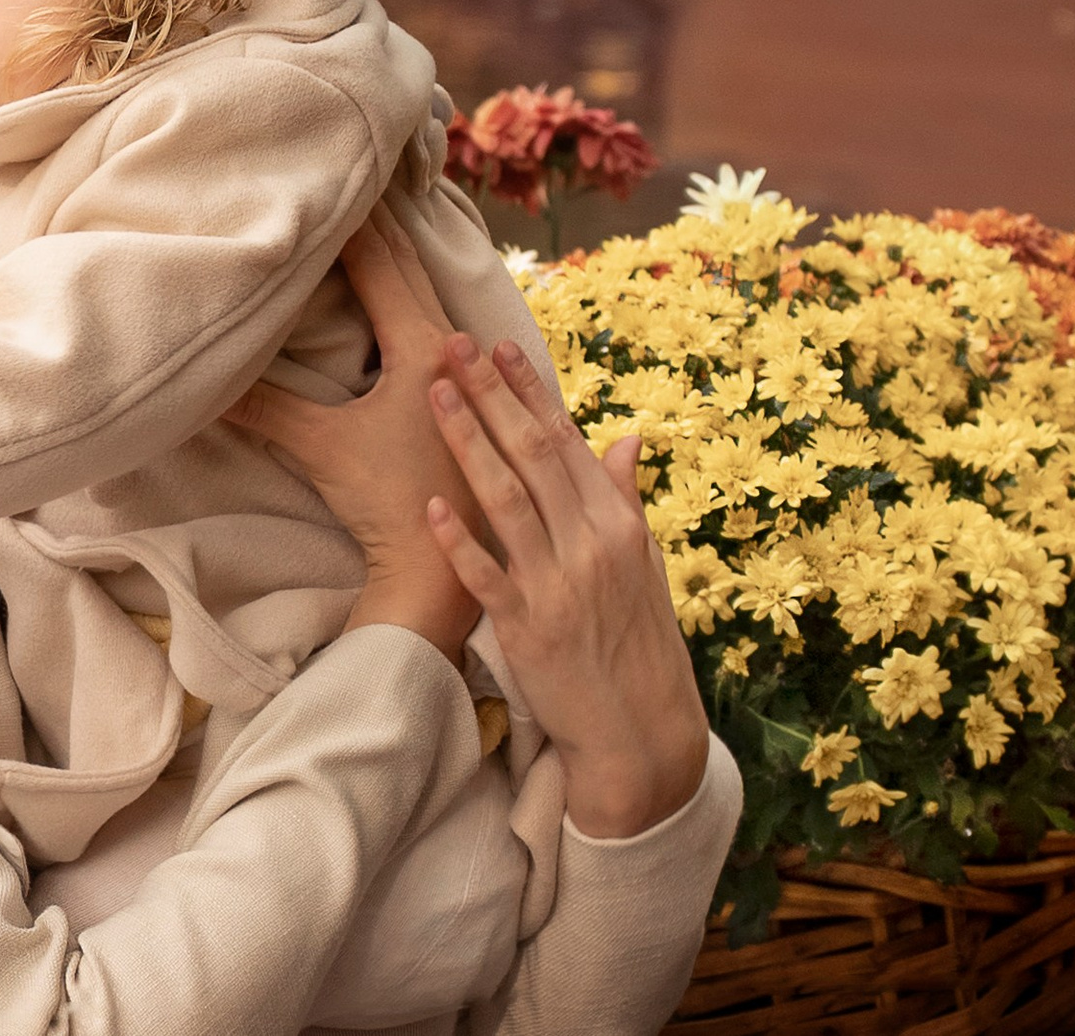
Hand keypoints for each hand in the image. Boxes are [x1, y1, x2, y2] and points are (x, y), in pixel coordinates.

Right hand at [225, 207, 481, 659]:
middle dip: (386, 224)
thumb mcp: (318, 445)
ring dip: (411, 258)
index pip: (381, 266)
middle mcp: (458, 350)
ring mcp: (474, 378)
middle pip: (414, 270)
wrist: (441, 573)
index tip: (339, 177)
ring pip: (439, 298)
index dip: (354, 222)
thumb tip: (195, 382)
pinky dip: (434, 301)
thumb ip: (260, 404)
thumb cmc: (386, 503)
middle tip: (367, 176)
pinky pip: (456, 332)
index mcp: (425, 347)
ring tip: (394, 217)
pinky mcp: (478, 405)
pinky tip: (429, 297)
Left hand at [428, 336, 710, 839]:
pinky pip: (486, 575)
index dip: (529, 390)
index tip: (498, 345)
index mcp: (619, 522)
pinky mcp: (528, 627)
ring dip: (467, 441)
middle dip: (490, 394)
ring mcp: (558, 584)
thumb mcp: (643, 565)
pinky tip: (430, 505)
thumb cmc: (637, 642)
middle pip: (531, 454)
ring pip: (505, 498)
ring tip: (434, 393)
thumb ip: (624, 499)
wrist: (641, 730)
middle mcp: (591, 543)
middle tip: (453, 343)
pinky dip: (459, 539)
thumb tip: (625, 436)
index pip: (566, 439)